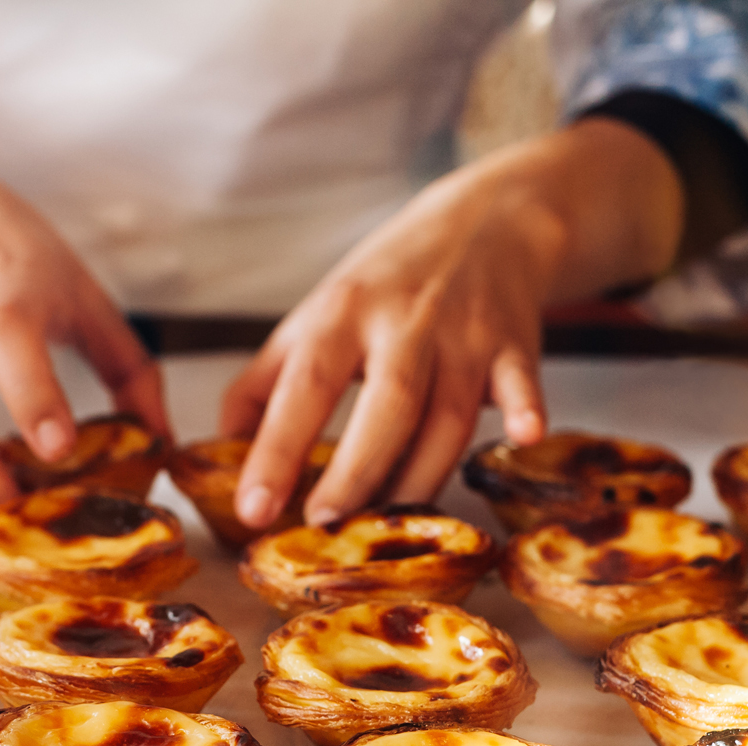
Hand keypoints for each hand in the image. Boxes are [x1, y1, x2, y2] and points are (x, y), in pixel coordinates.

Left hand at [219, 118, 683, 528]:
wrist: (487, 221)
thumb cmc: (389, 280)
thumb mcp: (318, 312)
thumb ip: (266, 381)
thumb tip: (220, 446)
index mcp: (343, 313)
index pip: (304, 386)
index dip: (276, 450)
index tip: (253, 507)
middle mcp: (404, 322)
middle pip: (387, 405)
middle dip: (357, 470)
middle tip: (325, 522)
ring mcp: (465, 334)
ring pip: (449, 419)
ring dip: (420, 476)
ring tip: (389, 523)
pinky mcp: (515, 345)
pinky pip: (523, 384)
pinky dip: (527, 410)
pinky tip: (524, 435)